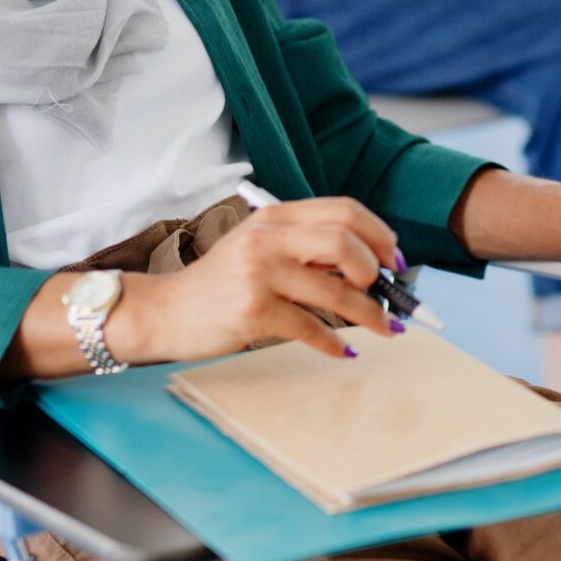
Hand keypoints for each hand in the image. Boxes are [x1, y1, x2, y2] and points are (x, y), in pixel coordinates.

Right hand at [107, 195, 401, 365]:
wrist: (165, 311)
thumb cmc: (219, 284)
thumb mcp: (259, 247)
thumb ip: (304, 247)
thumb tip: (368, 266)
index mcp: (275, 216)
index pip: (343, 210)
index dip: (379, 235)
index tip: (395, 261)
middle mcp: (268, 237)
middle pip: (344, 242)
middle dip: (377, 270)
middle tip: (388, 293)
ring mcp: (259, 273)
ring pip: (335, 290)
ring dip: (370, 313)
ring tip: (385, 328)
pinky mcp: (253, 311)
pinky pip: (310, 327)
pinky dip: (334, 343)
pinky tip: (344, 350)